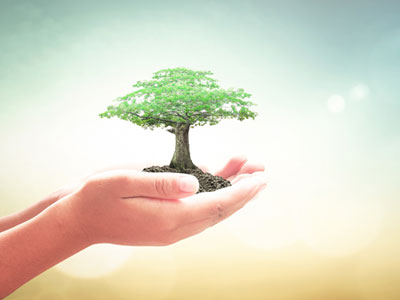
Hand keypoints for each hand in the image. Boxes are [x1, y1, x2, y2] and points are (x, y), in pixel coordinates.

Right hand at [58, 157, 265, 246]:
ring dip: (231, 191)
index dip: (241, 190)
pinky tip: (217, 176)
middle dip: (244, 190)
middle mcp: (176, 227)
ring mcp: (172, 228)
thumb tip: (195, 181)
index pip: (216, 204)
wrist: (81, 220)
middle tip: (261, 170)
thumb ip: (161, 183)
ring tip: (245, 168)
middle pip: (220, 209)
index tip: (260, 177)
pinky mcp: (167, 224)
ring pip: (211, 211)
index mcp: (169, 217)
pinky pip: (198, 211)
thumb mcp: (124, 181)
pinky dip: (213, 195)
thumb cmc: (98, 197)